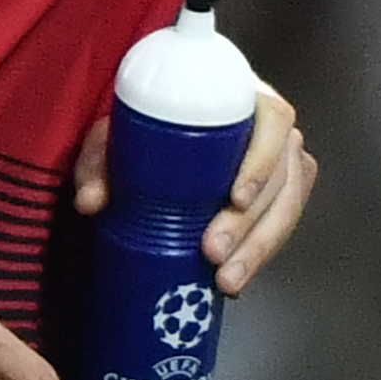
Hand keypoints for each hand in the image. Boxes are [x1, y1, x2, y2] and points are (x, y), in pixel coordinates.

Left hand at [75, 83, 320, 295]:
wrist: (162, 129)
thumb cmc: (150, 122)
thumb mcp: (119, 131)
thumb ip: (100, 160)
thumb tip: (92, 201)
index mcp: (245, 99)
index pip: (275, 121)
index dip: (262, 162)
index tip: (236, 199)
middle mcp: (272, 129)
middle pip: (282, 176)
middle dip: (251, 223)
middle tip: (214, 253)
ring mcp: (281, 162)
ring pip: (287, 207)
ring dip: (260, 248)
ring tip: (227, 280)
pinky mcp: (277, 193)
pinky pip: (282, 223)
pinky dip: (262, 253)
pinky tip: (237, 278)